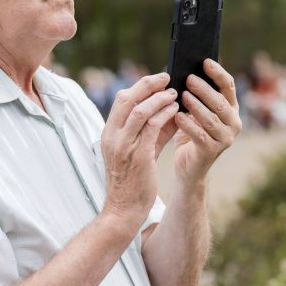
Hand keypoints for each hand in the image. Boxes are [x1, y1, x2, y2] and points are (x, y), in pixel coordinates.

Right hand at [99, 73, 178, 226]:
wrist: (124, 209)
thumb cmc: (133, 180)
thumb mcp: (139, 151)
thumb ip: (152, 131)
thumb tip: (170, 110)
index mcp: (109, 133)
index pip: (121, 100)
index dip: (140, 86)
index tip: (157, 80)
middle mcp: (113, 136)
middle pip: (127, 98)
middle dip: (148, 84)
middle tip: (166, 77)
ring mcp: (123, 145)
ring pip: (139, 110)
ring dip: (159, 98)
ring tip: (175, 93)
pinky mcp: (138, 156)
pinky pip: (151, 127)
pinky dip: (164, 114)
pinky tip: (175, 111)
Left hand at [173, 59, 241, 183]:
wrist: (188, 166)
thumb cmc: (190, 133)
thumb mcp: (194, 112)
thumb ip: (194, 95)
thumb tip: (184, 71)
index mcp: (231, 109)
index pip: (228, 86)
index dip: (218, 73)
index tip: (205, 61)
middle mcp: (233, 123)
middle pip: (220, 101)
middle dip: (204, 88)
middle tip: (189, 78)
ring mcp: (225, 138)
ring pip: (211, 118)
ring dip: (196, 105)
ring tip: (182, 95)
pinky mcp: (212, 151)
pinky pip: (200, 135)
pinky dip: (188, 125)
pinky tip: (177, 116)